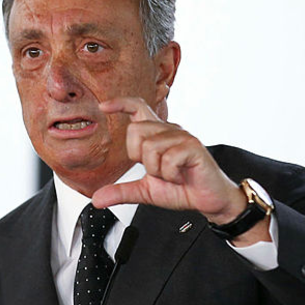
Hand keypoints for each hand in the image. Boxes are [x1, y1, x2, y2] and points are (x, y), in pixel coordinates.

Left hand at [91, 97, 245, 224]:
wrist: (208, 200)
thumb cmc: (181, 189)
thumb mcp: (145, 191)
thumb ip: (121, 192)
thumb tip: (96, 199)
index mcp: (157, 134)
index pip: (138, 107)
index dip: (120, 104)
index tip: (103, 106)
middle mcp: (169, 130)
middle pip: (136, 130)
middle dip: (139, 158)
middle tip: (157, 171)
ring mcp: (182, 137)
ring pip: (150, 147)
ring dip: (157, 170)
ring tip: (171, 175)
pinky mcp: (193, 147)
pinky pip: (168, 158)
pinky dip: (170, 175)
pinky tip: (181, 177)